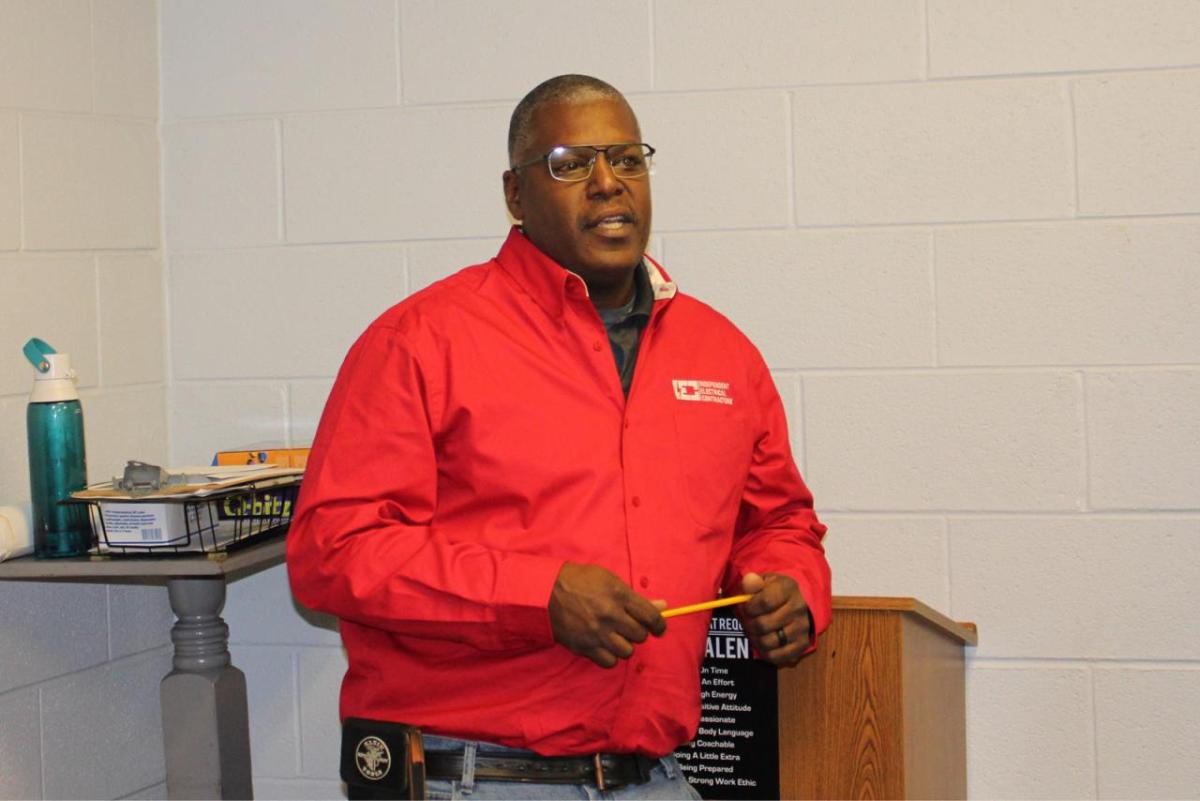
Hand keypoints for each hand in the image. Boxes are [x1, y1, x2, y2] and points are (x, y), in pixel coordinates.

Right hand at [549, 562, 666, 667]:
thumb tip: (663, 605)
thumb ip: (635, 597)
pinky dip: (610, 656)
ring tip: (616, 636)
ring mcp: (597, 633)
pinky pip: (609, 662)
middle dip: (638, 632)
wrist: (546, 591)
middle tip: (629, 627)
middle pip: (640, 635)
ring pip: (627, 651)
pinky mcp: (585, 646)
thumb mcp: (609, 580)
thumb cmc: (579, 581)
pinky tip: (605, 645)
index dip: (659, 625)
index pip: (650, 616)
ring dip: (624, 645)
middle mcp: (610, 615)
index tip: (658, 628)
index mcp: (619, 595)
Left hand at [737, 572, 810, 667]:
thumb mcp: (763, 582)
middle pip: (763, 624)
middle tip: (746, 621)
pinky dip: (765, 652)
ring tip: (753, 632)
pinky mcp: (802, 644)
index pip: (764, 602)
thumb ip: (752, 582)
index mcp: (788, 588)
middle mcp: (798, 608)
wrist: (795, 602)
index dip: (748, 608)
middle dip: (748, 624)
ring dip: (755, 639)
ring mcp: (802, 628)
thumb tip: (748, 581)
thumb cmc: (772, 591)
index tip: (744, 608)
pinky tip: (762, 642)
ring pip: (768, 642)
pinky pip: (777, 657)